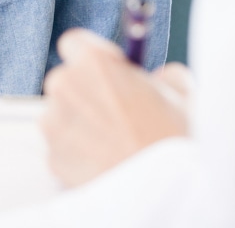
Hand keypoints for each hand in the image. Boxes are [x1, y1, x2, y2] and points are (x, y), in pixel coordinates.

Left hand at [41, 28, 192, 186]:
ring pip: (61, 115)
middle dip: (84, 93)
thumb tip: (161, 79)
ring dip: (78, 124)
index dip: (90, 57)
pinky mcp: (53, 157)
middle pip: (65, 80)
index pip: (73, 42)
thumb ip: (164, 76)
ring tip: (112, 143)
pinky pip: (61, 148)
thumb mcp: (181, 93)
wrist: (166, 192)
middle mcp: (66, 85)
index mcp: (93, 61)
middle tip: (113, 112)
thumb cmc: (173, 138)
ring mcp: (55, 123)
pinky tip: (104, 163)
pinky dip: (77, 154)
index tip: (105, 71)